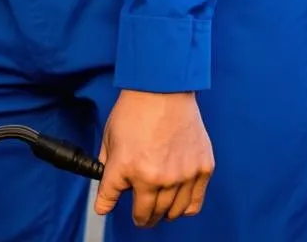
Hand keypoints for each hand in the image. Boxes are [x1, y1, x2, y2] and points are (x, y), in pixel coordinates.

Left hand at [94, 90, 213, 226]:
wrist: (163, 89)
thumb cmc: (135, 108)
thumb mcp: (110, 136)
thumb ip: (108, 164)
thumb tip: (106, 185)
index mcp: (128, 167)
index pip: (110, 198)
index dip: (105, 205)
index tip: (105, 208)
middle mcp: (156, 177)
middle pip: (147, 213)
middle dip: (141, 217)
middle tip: (139, 216)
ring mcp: (182, 176)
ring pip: (171, 213)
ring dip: (162, 214)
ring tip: (158, 209)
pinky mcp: (201, 170)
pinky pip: (193, 203)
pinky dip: (183, 208)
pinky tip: (176, 203)